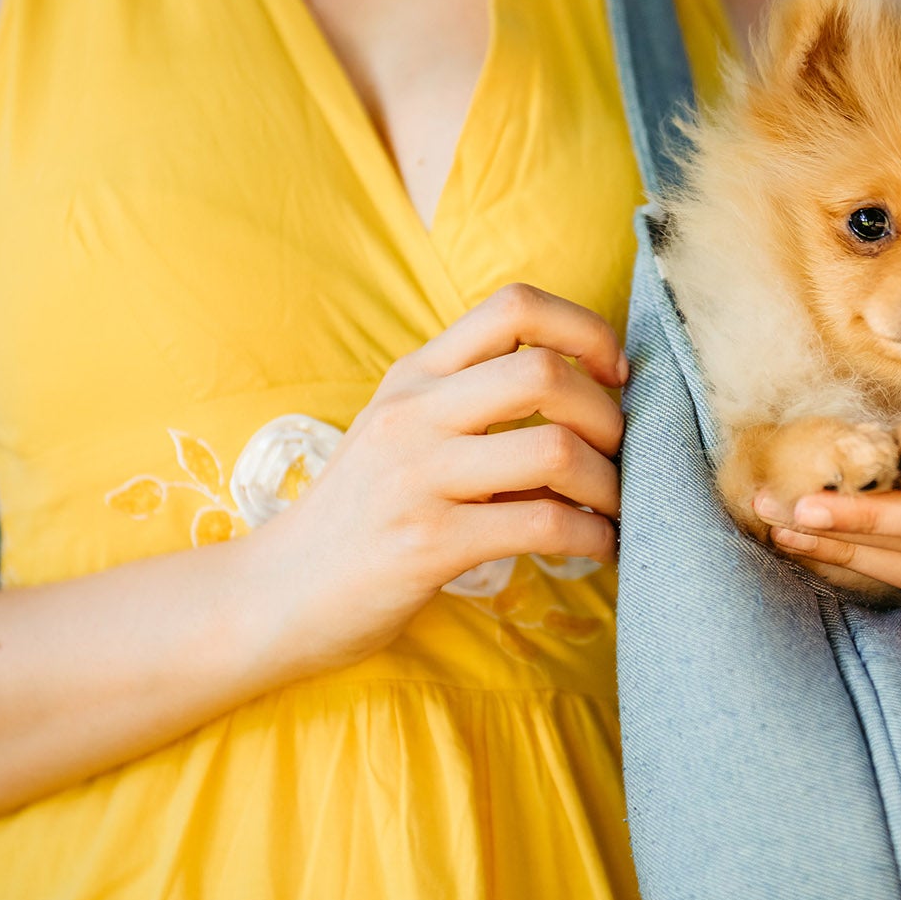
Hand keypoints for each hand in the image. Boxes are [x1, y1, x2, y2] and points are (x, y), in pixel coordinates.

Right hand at [247, 284, 625, 673]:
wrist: (280, 594)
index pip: (514, 306)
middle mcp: (414, 413)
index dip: (585, 330)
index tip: (613, 376)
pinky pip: (543, 526)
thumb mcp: (403, 437)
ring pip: (555, 450)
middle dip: (608, 416)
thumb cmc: (360, 517)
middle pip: (546, 373)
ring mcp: (418, 476)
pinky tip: (598, 548)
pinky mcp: (429, 542)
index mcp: (415, 375)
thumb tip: (587, 402)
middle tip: (620, 455)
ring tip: (614, 508)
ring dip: (609, 483)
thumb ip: (472, 408)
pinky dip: (593, 537)